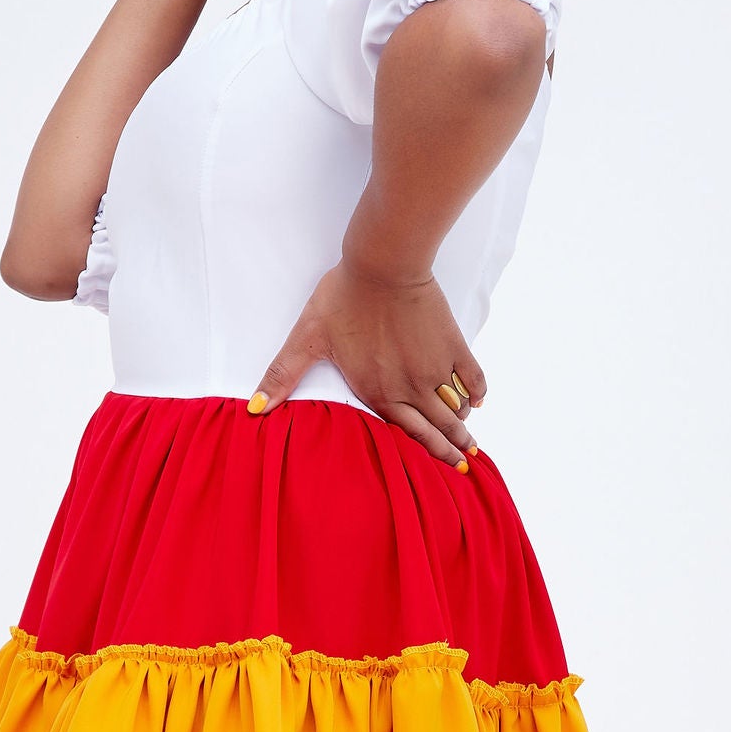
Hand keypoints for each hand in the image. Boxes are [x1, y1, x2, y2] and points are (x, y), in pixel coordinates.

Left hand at [247, 259, 486, 466]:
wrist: (383, 264)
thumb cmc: (344, 298)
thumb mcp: (307, 338)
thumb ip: (283, 376)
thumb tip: (254, 408)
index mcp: (378, 392)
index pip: (409, 436)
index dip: (428, 454)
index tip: (443, 467)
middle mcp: (410, 387)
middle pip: (438, 428)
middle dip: (453, 448)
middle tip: (466, 462)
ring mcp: (434, 367)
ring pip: (455, 406)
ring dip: (462, 424)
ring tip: (469, 437)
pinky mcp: (452, 344)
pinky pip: (472, 376)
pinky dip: (477, 391)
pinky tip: (476, 399)